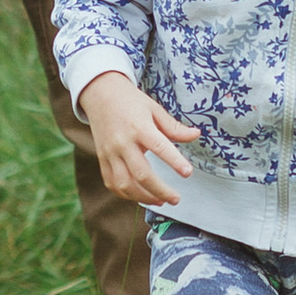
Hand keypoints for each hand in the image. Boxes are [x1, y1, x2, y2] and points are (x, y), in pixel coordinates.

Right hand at [76, 70, 202, 205]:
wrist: (99, 93)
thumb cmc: (130, 101)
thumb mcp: (154, 108)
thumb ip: (173, 127)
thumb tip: (196, 135)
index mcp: (139, 127)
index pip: (159, 147)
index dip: (175, 161)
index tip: (187, 173)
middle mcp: (123, 142)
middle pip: (141, 174)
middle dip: (160, 191)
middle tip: (176, 199)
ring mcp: (110, 153)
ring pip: (125, 184)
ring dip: (144, 197)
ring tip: (161, 201)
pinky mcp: (102, 159)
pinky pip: (113, 183)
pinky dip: (126, 194)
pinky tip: (140, 195)